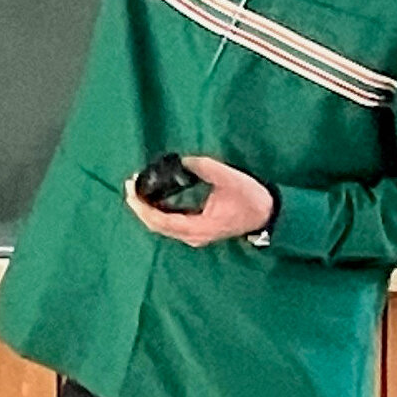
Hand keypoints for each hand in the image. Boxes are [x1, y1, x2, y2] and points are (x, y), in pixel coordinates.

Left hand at [123, 155, 274, 247]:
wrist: (267, 214)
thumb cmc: (249, 197)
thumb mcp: (228, 178)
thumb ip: (203, 167)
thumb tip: (182, 161)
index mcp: (197, 227)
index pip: (160, 220)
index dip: (141, 206)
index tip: (130, 189)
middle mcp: (192, 236)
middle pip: (156, 226)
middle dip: (140, 207)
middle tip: (129, 186)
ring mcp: (195, 236)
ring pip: (162, 226)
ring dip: (148, 210)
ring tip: (136, 190)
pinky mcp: (198, 231)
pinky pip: (170, 224)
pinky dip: (158, 212)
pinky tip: (153, 198)